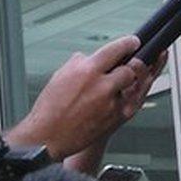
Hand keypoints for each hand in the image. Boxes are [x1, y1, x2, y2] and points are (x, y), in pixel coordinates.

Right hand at [6, 37, 165, 160]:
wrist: (47, 138)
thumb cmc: (50, 109)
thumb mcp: (61, 76)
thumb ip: (80, 62)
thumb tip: (91, 57)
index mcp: (87, 71)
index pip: (117, 49)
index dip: (128, 43)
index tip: (133, 42)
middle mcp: (102, 86)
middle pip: (130, 68)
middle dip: (127, 68)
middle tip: (122, 69)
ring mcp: (111, 103)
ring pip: (132, 86)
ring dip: (126, 85)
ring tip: (113, 88)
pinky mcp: (116, 118)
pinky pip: (131, 103)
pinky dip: (125, 99)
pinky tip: (115, 100)